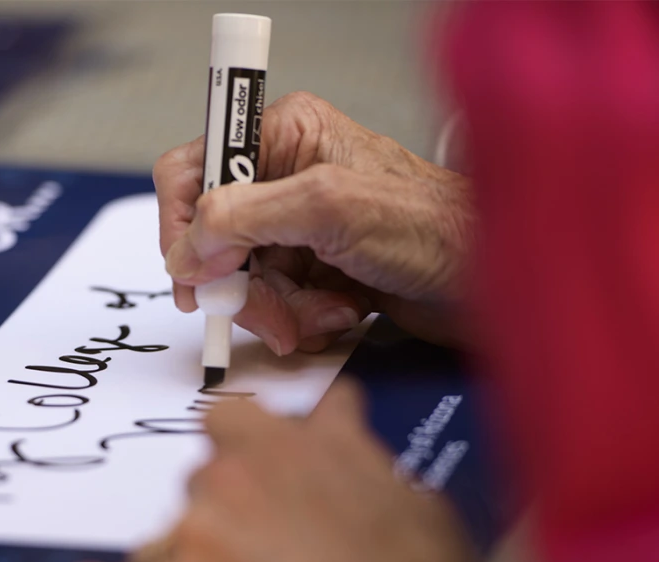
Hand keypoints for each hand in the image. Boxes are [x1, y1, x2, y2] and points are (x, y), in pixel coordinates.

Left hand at [69, 382, 506, 561]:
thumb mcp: (412, 503)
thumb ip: (354, 451)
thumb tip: (337, 412)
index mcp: (290, 448)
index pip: (230, 416)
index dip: (241, 444)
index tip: (247, 461)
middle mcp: (233, 479)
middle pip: (199, 483)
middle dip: (223, 515)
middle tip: (258, 558)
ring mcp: (194, 539)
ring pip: (164, 539)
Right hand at [154, 92, 474, 351]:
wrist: (488, 281)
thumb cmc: (432, 226)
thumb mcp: (328, 209)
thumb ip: (245, 218)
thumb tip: (187, 247)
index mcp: (282, 134)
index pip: (190, 172)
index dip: (181, 226)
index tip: (194, 275)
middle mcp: (282, 176)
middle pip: (211, 239)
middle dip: (242, 286)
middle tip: (270, 315)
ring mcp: (295, 225)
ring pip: (241, 279)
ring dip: (278, 308)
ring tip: (326, 312)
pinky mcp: (311, 266)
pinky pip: (272, 302)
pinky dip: (300, 318)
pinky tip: (341, 312)